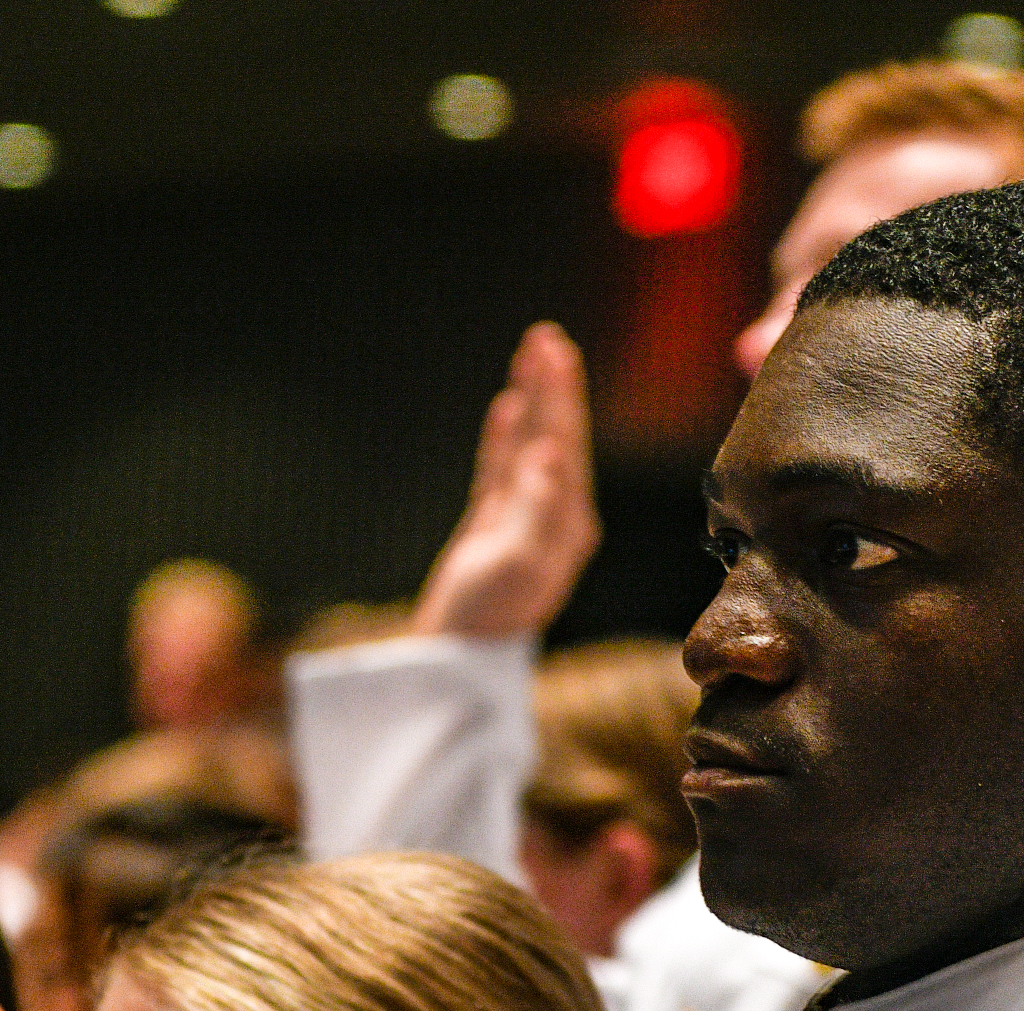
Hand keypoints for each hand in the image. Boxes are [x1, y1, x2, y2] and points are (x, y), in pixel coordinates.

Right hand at [411, 322, 598, 639]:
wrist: (457, 659)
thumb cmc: (488, 616)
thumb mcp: (517, 561)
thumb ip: (536, 506)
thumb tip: (548, 451)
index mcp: (567, 520)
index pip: (565, 444)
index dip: (561, 396)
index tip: (555, 352)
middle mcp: (553, 517)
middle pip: (554, 436)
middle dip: (552, 387)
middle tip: (547, 338)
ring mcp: (521, 522)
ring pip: (528, 447)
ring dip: (532, 402)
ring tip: (531, 357)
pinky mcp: (492, 531)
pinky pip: (500, 471)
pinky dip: (504, 438)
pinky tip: (505, 410)